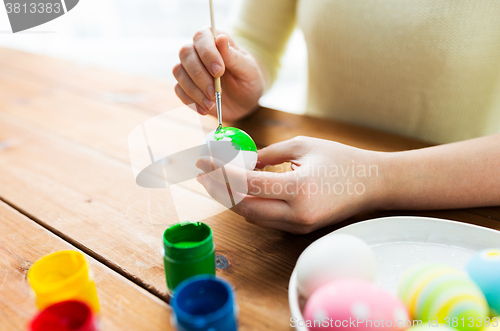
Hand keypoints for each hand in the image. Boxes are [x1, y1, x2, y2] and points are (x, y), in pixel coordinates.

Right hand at [173, 27, 264, 120]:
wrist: (245, 102)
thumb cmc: (248, 80)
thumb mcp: (248, 70)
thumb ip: (233, 56)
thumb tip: (221, 38)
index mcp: (215, 40)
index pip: (201, 36)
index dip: (207, 53)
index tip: (219, 71)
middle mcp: (198, 51)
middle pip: (185, 53)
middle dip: (199, 75)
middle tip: (215, 92)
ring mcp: (189, 68)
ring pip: (178, 71)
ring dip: (194, 90)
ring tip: (212, 103)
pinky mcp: (185, 86)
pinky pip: (178, 89)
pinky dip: (191, 101)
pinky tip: (206, 109)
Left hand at [195, 136, 385, 233]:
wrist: (371, 183)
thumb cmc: (340, 159)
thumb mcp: (302, 146)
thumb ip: (267, 154)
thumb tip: (239, 161)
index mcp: (299, 189)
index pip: (248, 184)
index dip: (221, 173)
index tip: (204, 162)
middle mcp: (297, 213)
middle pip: (244, 207)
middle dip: (219, 191)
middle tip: (204, 174)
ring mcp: (299, 225)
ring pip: (252, 217)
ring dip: (231, 200)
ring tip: (216, 181)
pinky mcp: (300, 229)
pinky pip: (266, 220)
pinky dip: (249, 206)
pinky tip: (239, 191)